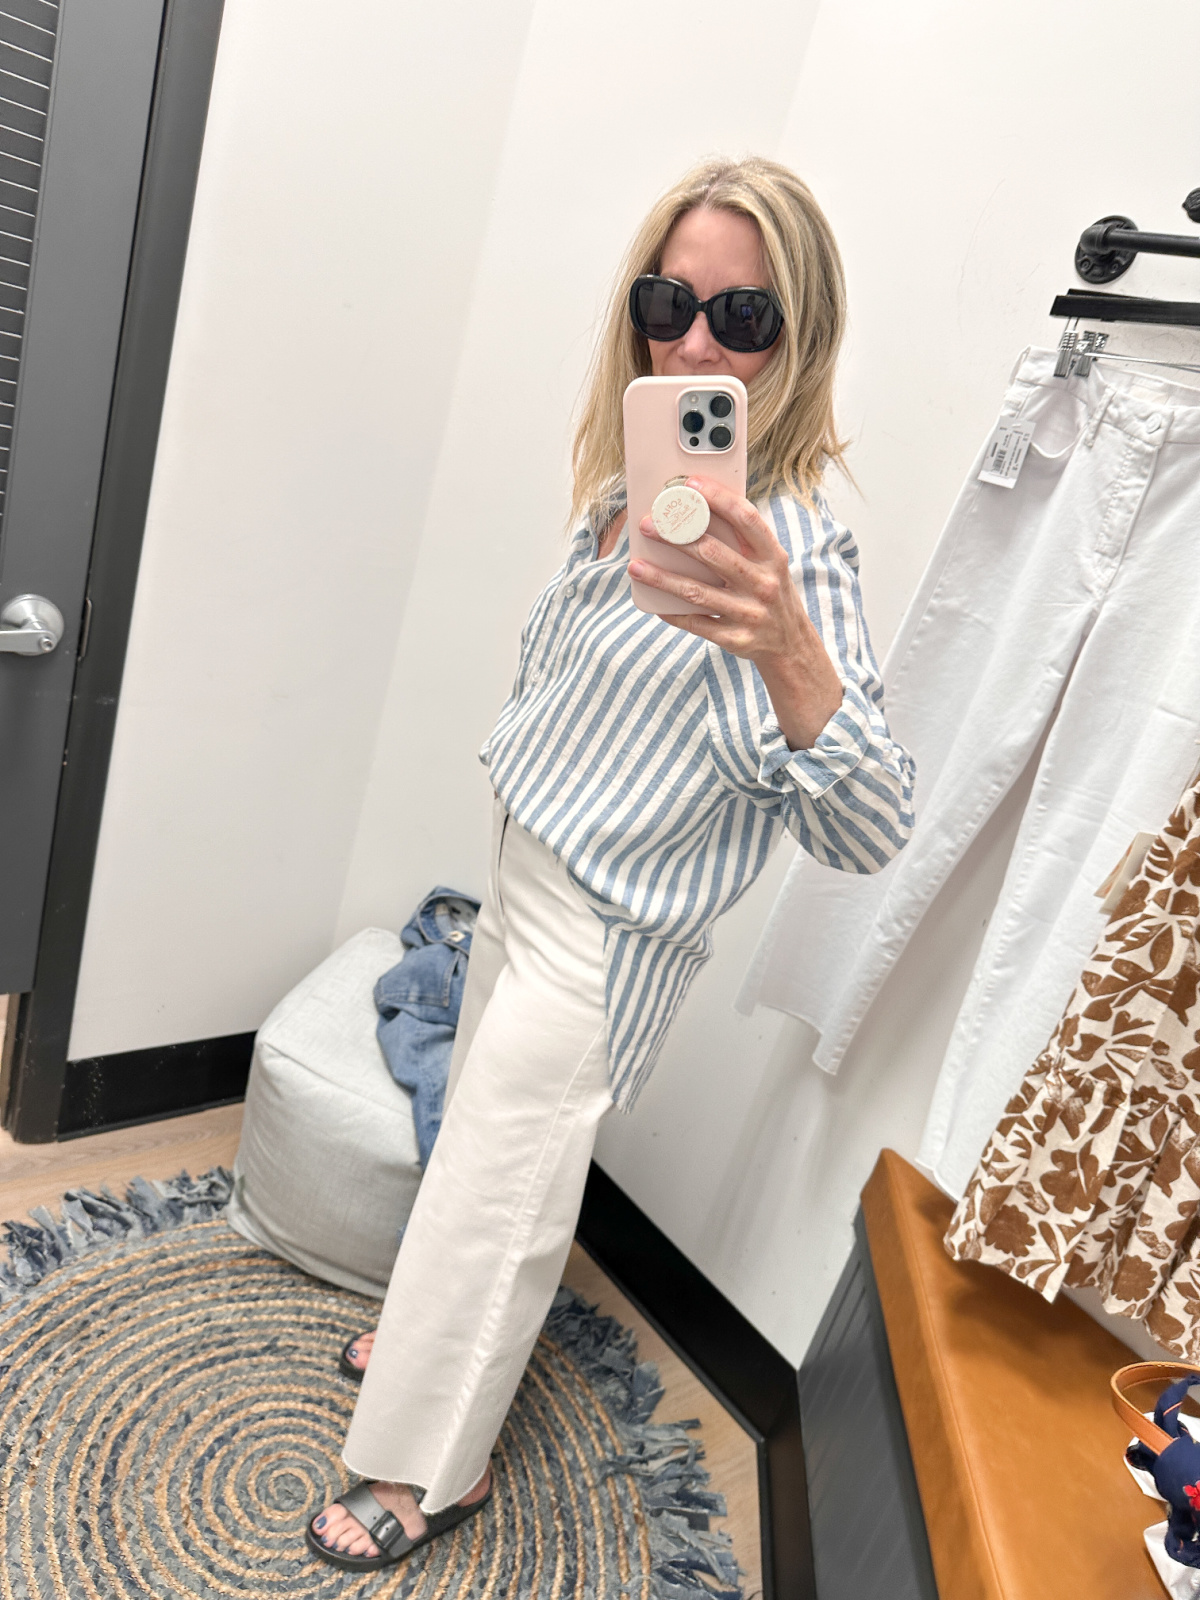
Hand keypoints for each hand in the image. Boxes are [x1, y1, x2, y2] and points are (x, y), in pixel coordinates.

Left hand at [628, 475, 843, 750]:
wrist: (792, 645)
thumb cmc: (770, 593)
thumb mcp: (771, 564)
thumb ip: (744, 541)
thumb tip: (698, 511)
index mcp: (773, 557)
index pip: (747, 519)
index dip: (719, 499)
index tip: (691, 484)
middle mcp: (764, 583)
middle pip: (714, 554)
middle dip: (677, 537)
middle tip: (648, 525)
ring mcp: (750, 613)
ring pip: (697, 592)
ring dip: (662, 578)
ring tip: (636, 566)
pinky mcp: (735, 639)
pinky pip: (697, 624)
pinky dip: (673, 613)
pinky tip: (653, 604)